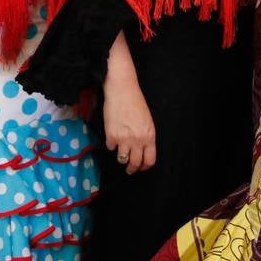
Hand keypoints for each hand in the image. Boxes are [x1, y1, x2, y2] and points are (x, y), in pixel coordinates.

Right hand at [103, 34, 154, 174]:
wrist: (122, 90)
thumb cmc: (136, 102)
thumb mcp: (147, 120)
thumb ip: (146, 136)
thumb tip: (142, 149)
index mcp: (149, 136)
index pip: (149, 160)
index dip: (145, 166)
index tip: (141, 167)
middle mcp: (137, 140)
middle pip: (135, 163)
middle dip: (132, 168)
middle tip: (130, 170)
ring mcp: (123, 138)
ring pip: (122, 158)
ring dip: (121, 158)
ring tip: (121, 155)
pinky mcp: (110, 135)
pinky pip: (110, 147)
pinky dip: (111, 144)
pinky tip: (112, 138)